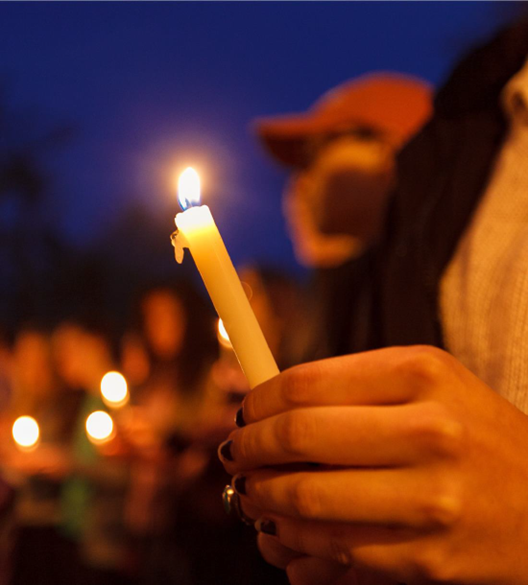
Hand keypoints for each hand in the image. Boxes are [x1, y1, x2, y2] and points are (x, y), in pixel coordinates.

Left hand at [219, 346, 527, 583]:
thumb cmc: (469, 428)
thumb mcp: (422, 380)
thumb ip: (348, 384)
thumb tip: (264, 403)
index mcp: (420, 373)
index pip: (306, 384)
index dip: (258, 401)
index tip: (243, 412)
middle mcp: (429, 432)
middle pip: (298, 438)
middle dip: (248, 449)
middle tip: (235, 454)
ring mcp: (430, 500)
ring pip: (306, 502)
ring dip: (260, 500)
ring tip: (251, 494)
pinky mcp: (429, 561)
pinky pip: (334, 552)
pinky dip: (293, 544)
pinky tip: (283, 532)